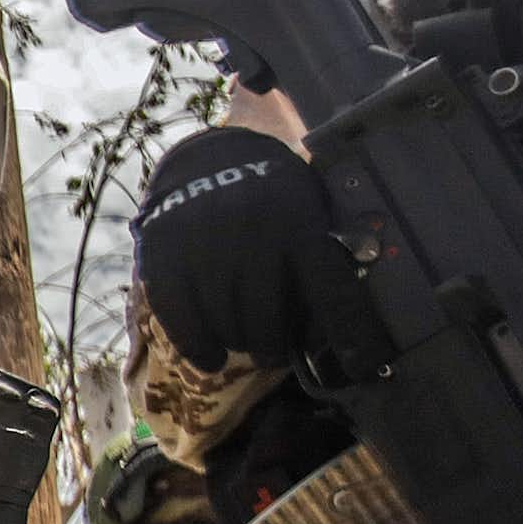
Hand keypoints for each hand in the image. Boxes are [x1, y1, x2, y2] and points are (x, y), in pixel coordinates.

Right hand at [132, 127, 388, 373]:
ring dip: (237, 343)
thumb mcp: (308, 209)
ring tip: (243, 346)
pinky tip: (209, 358)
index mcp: (299, 222)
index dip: (349, 336)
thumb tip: (344, 318)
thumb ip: (321, 258)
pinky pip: (178, 314)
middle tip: (272, 350)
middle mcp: (251, 232)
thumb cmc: (271, 196)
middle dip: (272, 344)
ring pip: (224, 321)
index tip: (359, 367)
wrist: (208, 155)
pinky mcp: (163, 251)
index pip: (330, 291)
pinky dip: (195, 345)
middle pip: (267, 318)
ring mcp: (202, 242)